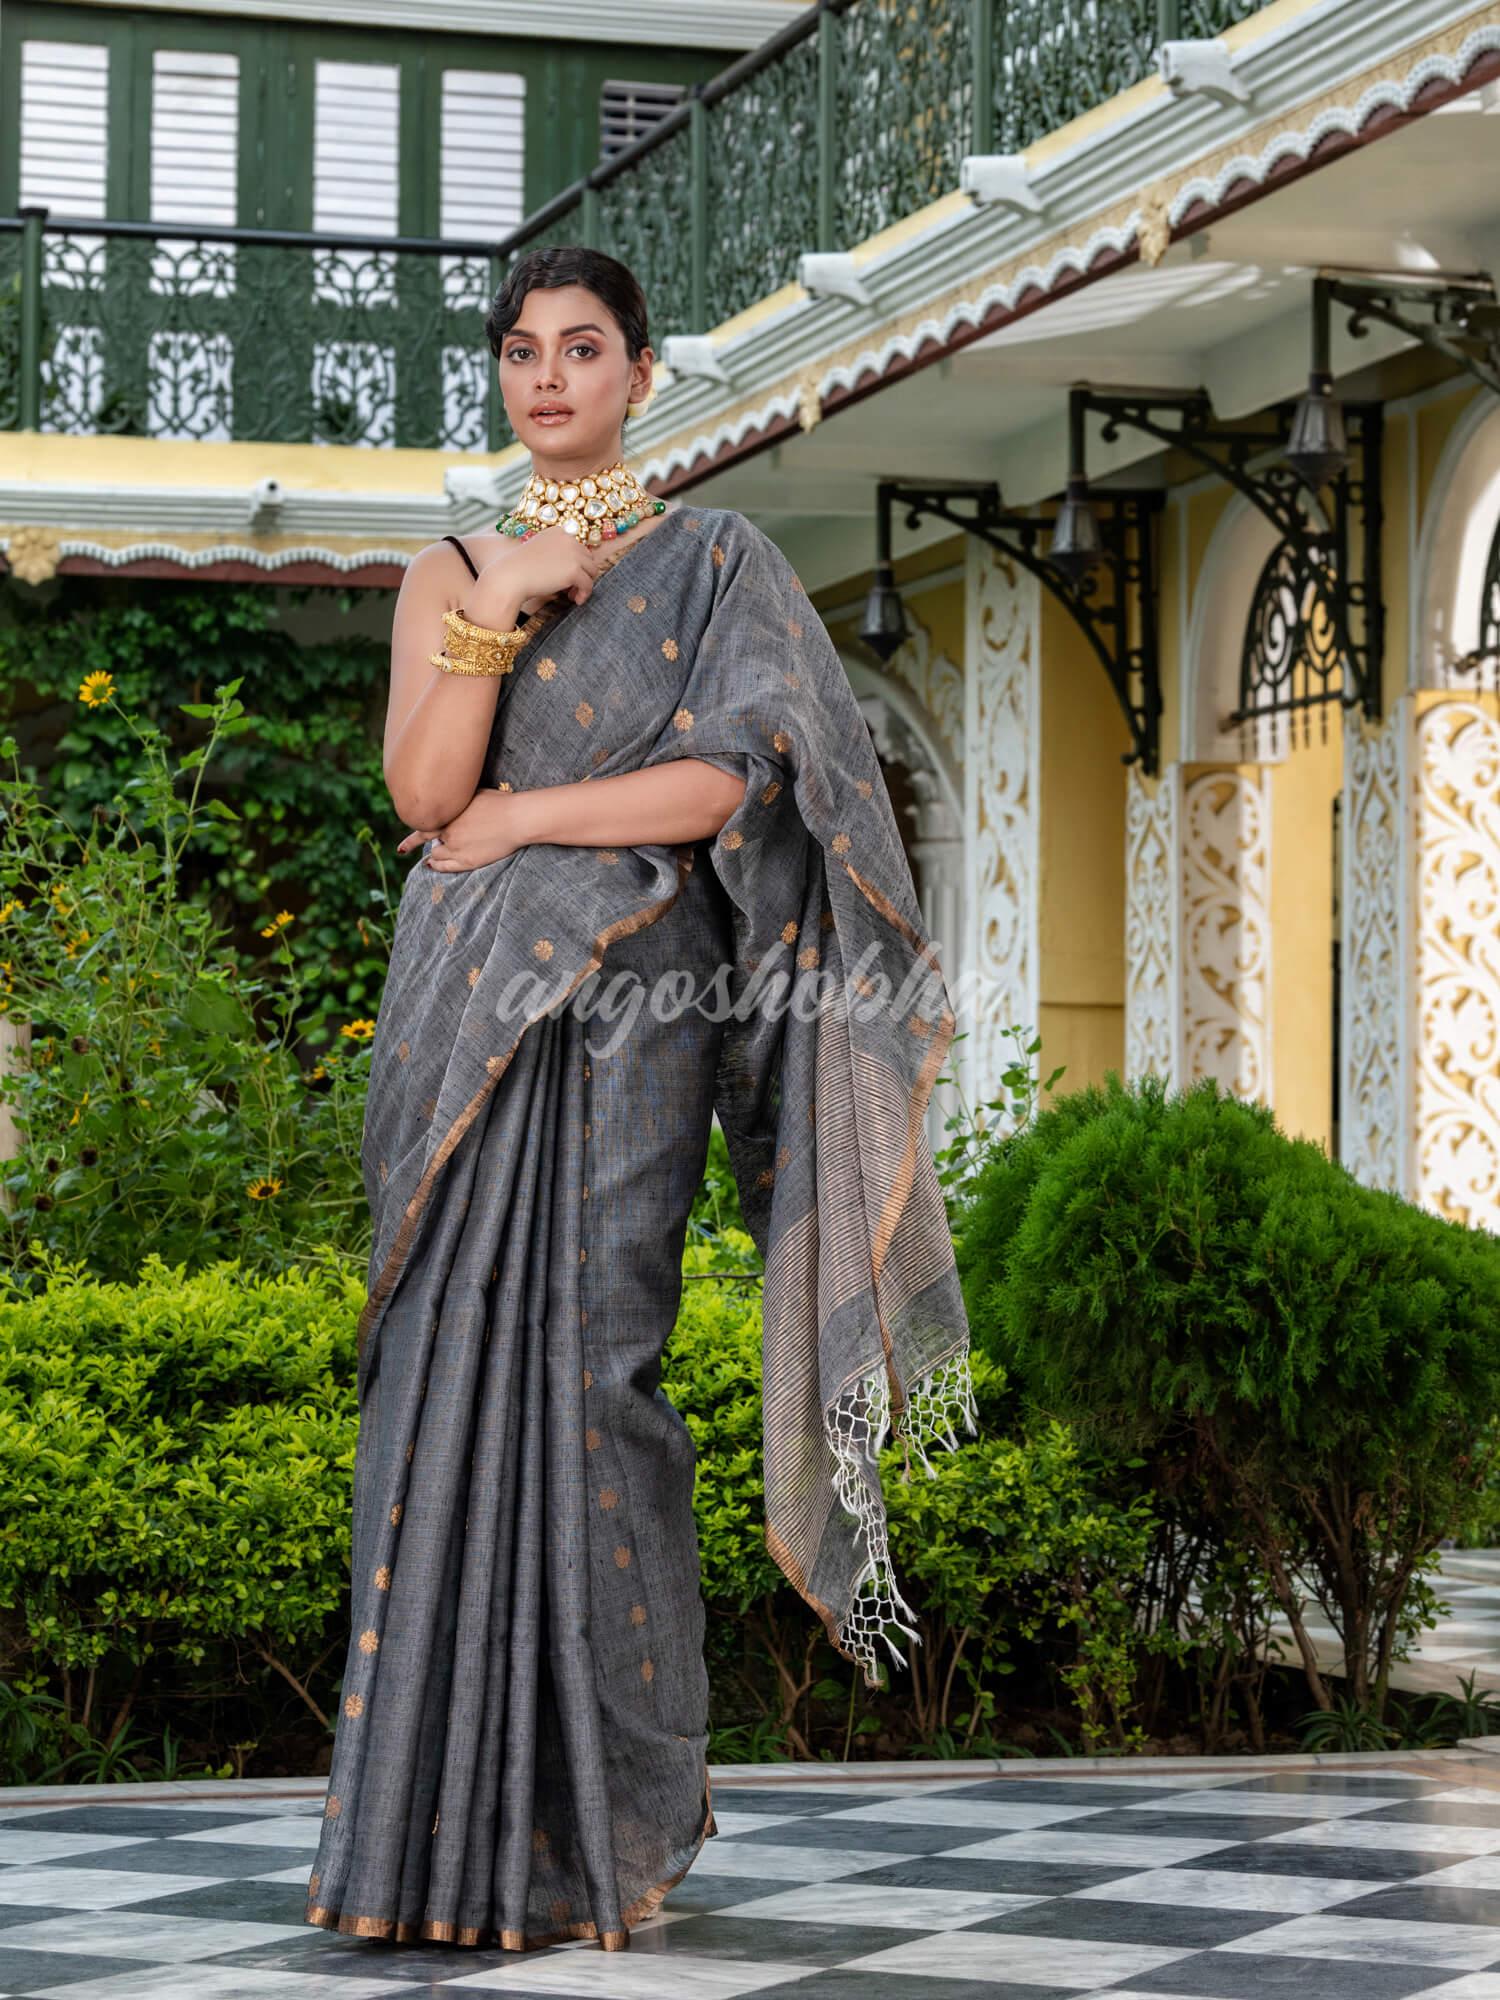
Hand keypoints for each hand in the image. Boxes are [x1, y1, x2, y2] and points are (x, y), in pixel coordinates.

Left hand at [396, 789, 525, 871]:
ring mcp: (457, 848)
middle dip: (414, 844)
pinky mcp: (468, 861)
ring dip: (433, 853)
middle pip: (426, 841)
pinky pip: (446, 867)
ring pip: (435, 855)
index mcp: (447, 814)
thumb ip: (456, 800)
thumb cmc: (499, 802)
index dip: (412, 836)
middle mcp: (448, 831)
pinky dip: (438, 866)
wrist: (517, 818)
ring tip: (434, 852)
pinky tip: (433, 865)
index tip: (402, 845)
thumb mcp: (472, 794)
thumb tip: (447, 799)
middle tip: (402, 849)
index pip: (423, 826)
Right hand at [464, 525, 603, 628]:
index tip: (566, 576)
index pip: (578, 548)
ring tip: (572, 595)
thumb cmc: (520, 568)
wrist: (510, 577)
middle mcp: (568, 539)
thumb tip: (576, 570)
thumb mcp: (540, 552)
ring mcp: (573, 554)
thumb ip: (557, 555)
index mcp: (559, 532)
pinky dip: (584, 594)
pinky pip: (588, 584)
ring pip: (592, 571)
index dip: (575, 564)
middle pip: (588, 559)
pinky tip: (576, 601)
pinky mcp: (574, 570)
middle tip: (570, 589)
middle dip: (582, 574)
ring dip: (584, 585)